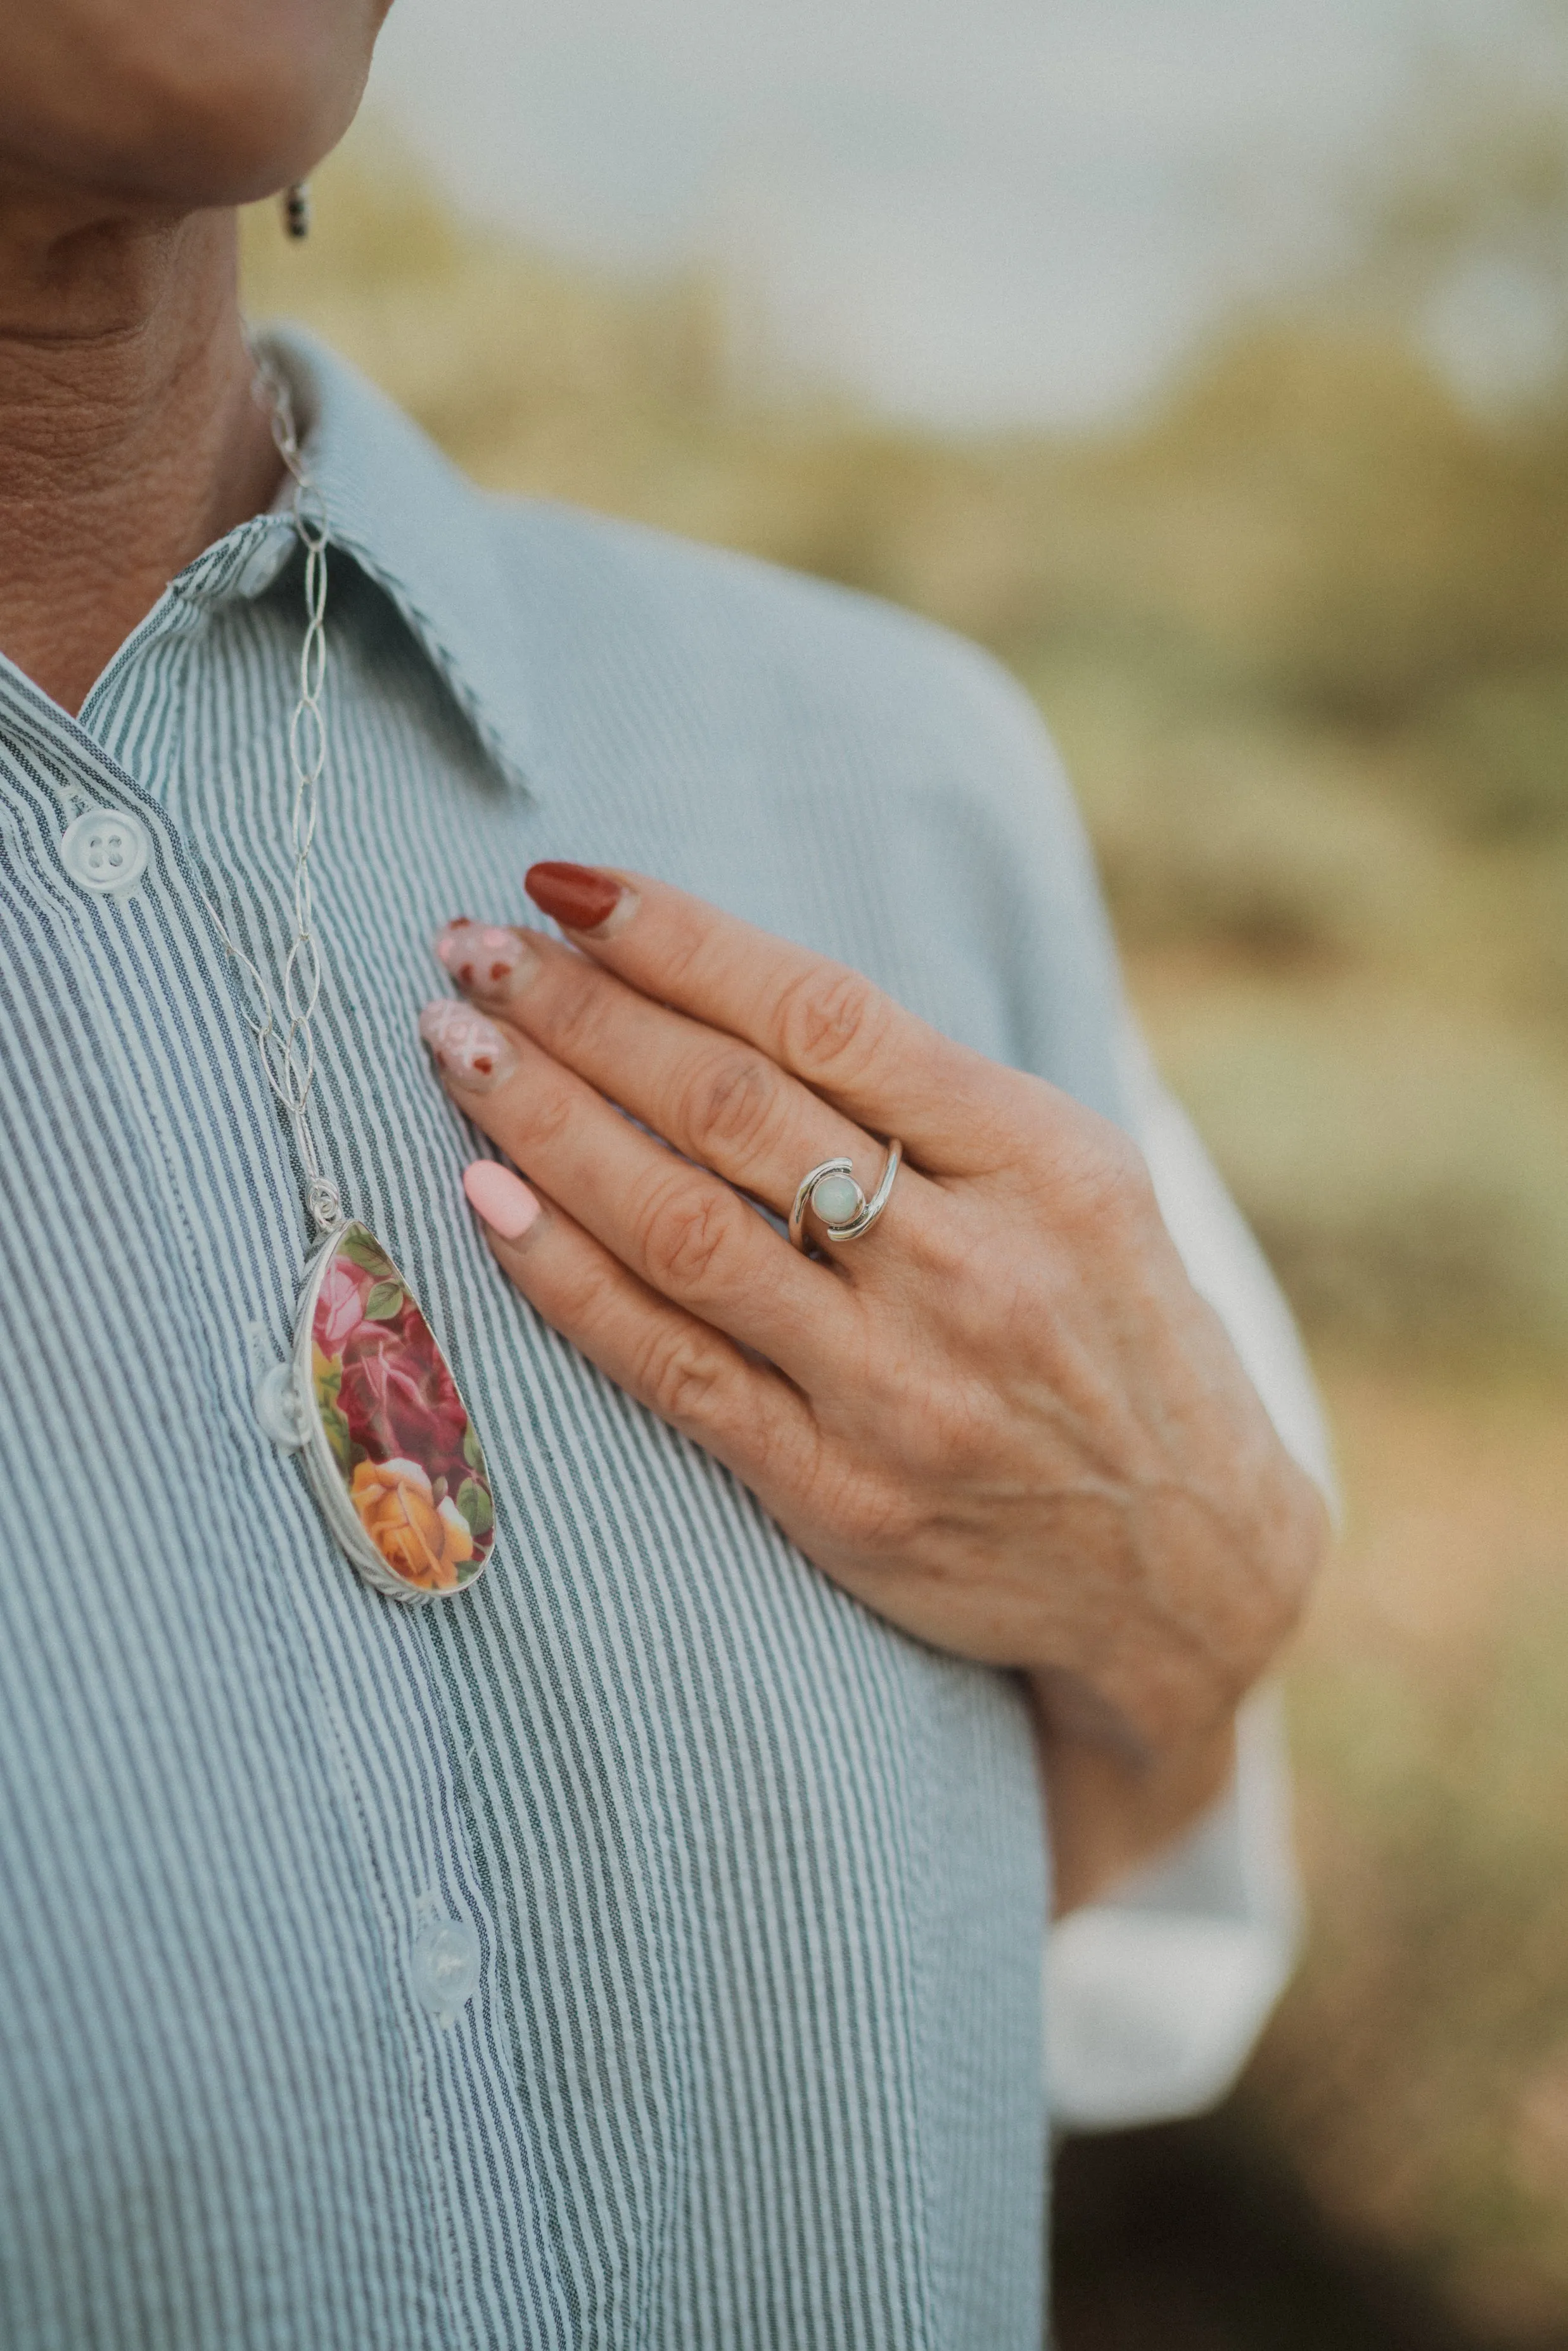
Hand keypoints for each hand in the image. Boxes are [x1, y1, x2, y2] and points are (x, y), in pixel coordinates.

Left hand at [420, 866, 1324, 1883]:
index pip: (824, 1015)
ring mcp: (898, 1390)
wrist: (1188, 1568)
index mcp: (1043, 1161)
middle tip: (470, 947)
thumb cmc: (1119, 1335)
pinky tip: (485, 1199)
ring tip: (452, 1046)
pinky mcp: (838, 1496)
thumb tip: (727, 989)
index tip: (569, 883)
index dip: (680, 939)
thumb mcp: (1083, 1185)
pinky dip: (566, 1278)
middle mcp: (971, 1269)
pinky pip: (671, 1367)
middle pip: (731, 1107)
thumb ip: (935, 1101)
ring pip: (681, 1228)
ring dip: (545, 1122)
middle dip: (581, 1010)